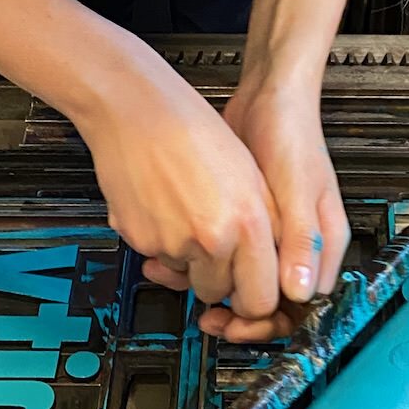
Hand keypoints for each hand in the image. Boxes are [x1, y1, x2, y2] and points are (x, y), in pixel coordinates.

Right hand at [75, 55, 279, 325]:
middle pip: (219, 294)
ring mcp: (172, 243)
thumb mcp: (251, 176)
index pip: (262, 298)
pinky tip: (166, 207)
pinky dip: (162, 242)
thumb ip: (265, 228)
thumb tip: (271, 265)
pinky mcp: (140, 240)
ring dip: (189, 260)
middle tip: (216, 250)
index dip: (255, 297)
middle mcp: (211, 239)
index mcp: (248, 223)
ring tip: (189, 214)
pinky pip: (158, 258)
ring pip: (186, 277)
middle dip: (219, 279)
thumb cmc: (193, 130)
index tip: (250, 291)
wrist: (137, 110)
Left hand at [199, 78, 351, 343]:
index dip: (267, 323)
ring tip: (179, 281)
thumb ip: (301, 241)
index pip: (299, 307)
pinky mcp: (243, 223)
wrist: (267, 99)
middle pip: (268, 302)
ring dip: (209, 287)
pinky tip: (174, 258)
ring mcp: (269, 237)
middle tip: (207, 318)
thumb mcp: (297, 191)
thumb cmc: (293, 137)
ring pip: (240, 281)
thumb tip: (299, 291)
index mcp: (320, 247)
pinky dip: (197, 261)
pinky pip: (222, 257)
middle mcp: (297, 248)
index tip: (236, 326)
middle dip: (235, 313)